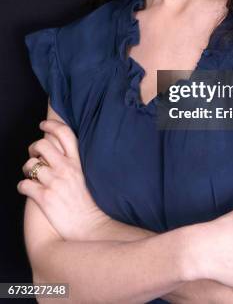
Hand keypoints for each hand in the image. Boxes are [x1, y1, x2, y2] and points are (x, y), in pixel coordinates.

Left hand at [17, 119, 107, 240]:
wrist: (90, 227)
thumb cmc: (90, 203)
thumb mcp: (89, 176)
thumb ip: (76, 162)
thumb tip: (62, 152)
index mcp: (78, 161)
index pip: (64, 133)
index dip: (51, 125)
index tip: (43, 125)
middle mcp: (66, 168)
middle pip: (42, 144)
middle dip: (33, 148)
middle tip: (35, 155)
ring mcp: (54, 182)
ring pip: (29, 164)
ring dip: (27, 169)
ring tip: (31, 175)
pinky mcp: (44, 198)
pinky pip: (23, 185)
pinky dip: (23, 186)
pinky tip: (29, 190)